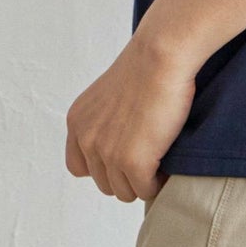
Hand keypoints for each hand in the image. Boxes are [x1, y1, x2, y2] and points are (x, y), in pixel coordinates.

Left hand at [65, 35, 196, 202]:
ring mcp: (107, 153)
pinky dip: (157, 183)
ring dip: (142, 181)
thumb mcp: (108, 94)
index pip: (78, 167)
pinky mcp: (133, 162)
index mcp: (77, 122)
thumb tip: (119, 147)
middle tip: (149, 153)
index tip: (124, 153)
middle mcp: (86, 139)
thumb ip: (103, 121)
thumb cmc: (146, 66)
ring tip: (159, 157)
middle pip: (103, 183)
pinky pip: (145, 191)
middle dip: (126, 174)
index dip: (103, 165)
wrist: (161, 55)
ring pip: (124, 191)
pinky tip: (167, 163)